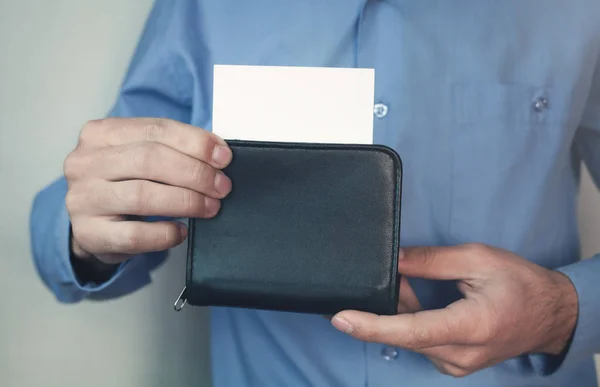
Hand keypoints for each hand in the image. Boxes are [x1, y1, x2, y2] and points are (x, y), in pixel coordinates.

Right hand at [64, 118, 232, 263]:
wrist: (87, 225)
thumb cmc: (121, 185)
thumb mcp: (138, 157)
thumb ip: (170, 150)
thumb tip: (217, 157)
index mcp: (101, 133)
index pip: (156, 129)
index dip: (196, 142)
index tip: (223, 158)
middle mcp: (86, 162)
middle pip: (149, 159)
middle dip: (195, 173)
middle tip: (221, 187)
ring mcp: (83, 199)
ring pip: (142, 195)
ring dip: (186, 201)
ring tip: (209, 207)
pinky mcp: (89, 233)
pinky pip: (134, 235)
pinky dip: (164, 233)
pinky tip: (180, 232)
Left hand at [331, 244, 577, 376]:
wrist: (551, 315)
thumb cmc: (520, 284)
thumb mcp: (477, 259)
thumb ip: (431, 260)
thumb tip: (393, 259)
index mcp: (471, 326)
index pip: (411, 330)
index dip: (372, 326)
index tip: (341, 319)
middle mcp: (461, 354)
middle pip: (404, 334)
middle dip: (385, 305)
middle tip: (386, 275)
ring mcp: (457, 364)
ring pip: (410, 338)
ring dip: (401, 310)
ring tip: (412, 281)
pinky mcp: (454, 364)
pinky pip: (420, 343)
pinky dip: (411, 320)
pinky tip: (417, 299)